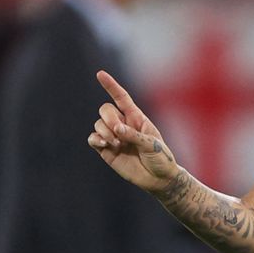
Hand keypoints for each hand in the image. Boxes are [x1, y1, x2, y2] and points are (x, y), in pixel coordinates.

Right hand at [87, 70, 178, 192]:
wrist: (157, 179)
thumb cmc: (160, 158)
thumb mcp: (151, 144)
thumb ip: (134, 135)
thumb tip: (116, 129)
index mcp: (137, 117)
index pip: (121, 98)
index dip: (111, 86)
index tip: (100, 74)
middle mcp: (123, 124)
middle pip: (105, 109)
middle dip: (109, 118)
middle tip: (118, 133)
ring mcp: (114, 137)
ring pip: (98, 124)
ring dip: (105, 132)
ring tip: (116, 144)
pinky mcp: (106, 150)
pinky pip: (93, 138)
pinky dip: (96, 139)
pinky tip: (105, 145)